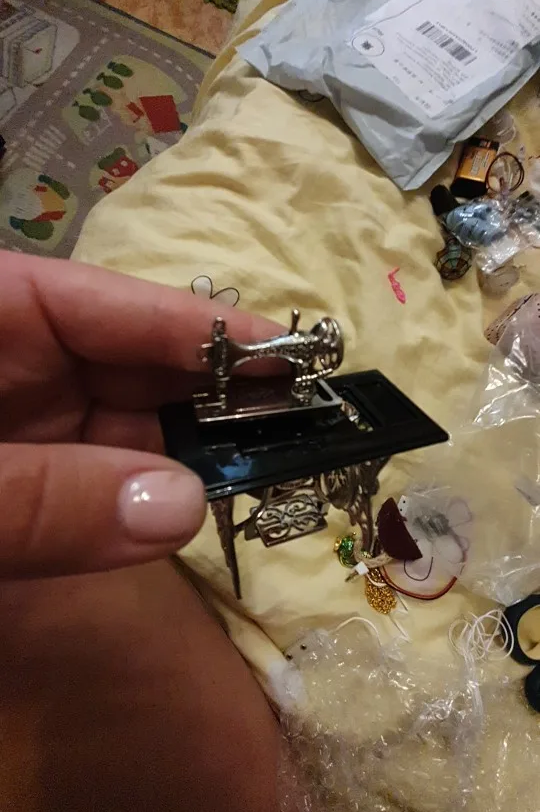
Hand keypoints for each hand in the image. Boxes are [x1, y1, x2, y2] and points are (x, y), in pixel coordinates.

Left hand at [0, 253, 273, 578]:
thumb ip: (42, 499)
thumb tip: (184, 508)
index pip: (101, 302)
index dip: (195, 325)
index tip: (286, 353)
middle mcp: (15, 361)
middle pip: (127, 363)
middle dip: (211, 391)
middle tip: (301, 421)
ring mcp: (23, 424)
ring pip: (124, 427)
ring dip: (192, 449)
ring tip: (275, 462)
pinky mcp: (29, 483)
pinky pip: (101, 483)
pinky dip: (150, 497)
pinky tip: (205, 501)